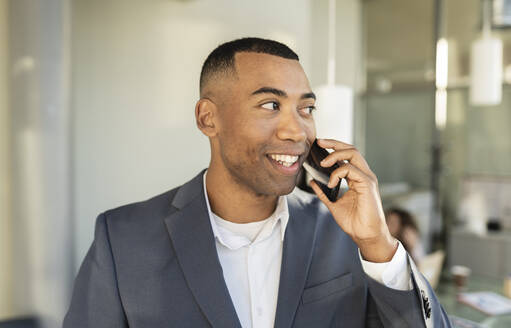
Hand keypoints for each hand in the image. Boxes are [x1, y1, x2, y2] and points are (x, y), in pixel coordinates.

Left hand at [308, 138, 396, 262]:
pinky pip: (351, 170)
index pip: (347, 155)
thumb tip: (312, 181)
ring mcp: (367, 178)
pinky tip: (331, 182)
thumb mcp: (333, 204)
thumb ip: (323, 192)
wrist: (365, 235)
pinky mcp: (368, 184)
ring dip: (335, 155)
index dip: (334, 147)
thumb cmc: (354, 221)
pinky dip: (338, 173)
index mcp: (357, 178)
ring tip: (322, 164)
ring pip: (353, 154)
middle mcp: (363, 175)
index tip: (319, 144)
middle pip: (351, 149)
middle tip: (319, 142)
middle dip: (334, 143)